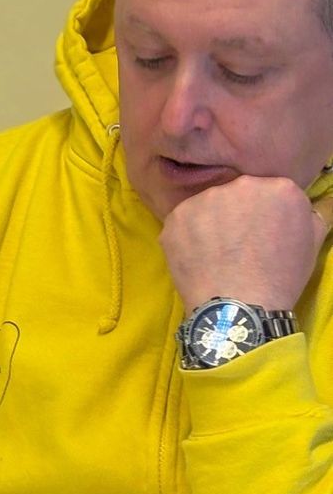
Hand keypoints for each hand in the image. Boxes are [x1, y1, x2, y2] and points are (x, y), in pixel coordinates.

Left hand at [160, 175, 326, 311]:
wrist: (238, 307)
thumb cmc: (281, 277)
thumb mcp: (313, 241)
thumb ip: (319, 211)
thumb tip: (328, 197)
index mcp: (279, 187)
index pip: (268, 192)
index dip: (263, 215)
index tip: (261, 235)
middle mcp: (241, 186)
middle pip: (237, 195)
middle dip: (237, 215)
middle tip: (238, 246)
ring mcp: (205, 200)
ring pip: (207, 206)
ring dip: (210, 224)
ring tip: (216, 254)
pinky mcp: (177, 218)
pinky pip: (183, 222)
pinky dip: (187, 237)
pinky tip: (198, 257)